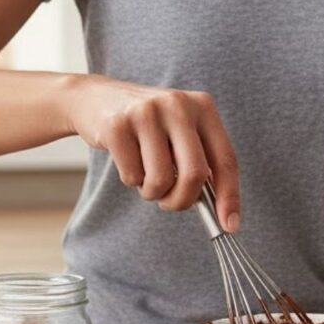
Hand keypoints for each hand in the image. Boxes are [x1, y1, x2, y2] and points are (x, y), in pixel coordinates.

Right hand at [64, 75, 239, 230]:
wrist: (94, 97)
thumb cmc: (147, 126)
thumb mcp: (179, 132)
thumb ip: (199, 161)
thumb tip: (219, 212)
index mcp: (203, 107)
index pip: (225, 159)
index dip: (229, 196)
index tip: (229, 226)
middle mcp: (178, 105)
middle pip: (195, 174)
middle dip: (183, 200)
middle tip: (170, 203)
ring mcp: (146, 113)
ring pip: (161, 180)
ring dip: (152, 192)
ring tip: (145, 175)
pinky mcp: (118, 126)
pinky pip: (132, 176)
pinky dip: (131, 180)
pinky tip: (127, 159)